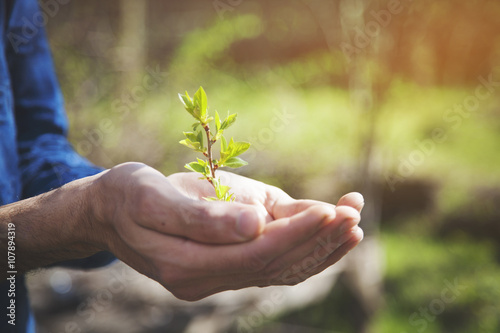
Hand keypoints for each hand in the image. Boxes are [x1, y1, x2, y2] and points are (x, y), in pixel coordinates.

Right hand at [92, 162, 363, 300]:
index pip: (256, 254)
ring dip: (317, 248)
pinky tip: (324, 233)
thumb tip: (255, 224)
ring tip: (353, 223)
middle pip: (274, 266)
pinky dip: (300, 250)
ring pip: (277, 270)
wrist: (108, 213)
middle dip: (317, 241)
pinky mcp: (222, 267)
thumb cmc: (127, 194)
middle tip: (354, 214)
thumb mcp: (153, 195)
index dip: (296, 233)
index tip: (332, 211)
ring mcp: (214, 278)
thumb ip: (201, 216)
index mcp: (185, 264)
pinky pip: (268, 265)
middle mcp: (204, 279)